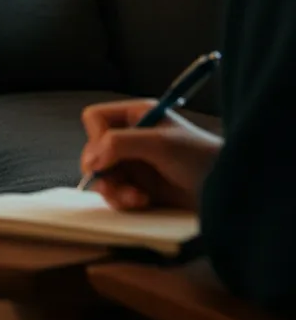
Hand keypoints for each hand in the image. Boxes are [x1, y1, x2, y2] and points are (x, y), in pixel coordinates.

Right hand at [80, 99, 223, 210]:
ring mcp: (135, 164)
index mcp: (136, 116)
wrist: (229, 192)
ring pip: (102, 175)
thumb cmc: (199, 158)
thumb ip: (119, 144)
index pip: (95, 119)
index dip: (95, 137)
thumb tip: (91, 160)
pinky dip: (123, 200)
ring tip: (135, 198)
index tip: (106, 157)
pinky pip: (115, 193)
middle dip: (103, 170)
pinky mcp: (140, 188)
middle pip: (93, 150)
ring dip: (113, 189)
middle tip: (115, 183)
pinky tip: (142, 203)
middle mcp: (131, 138)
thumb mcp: (159, 144)